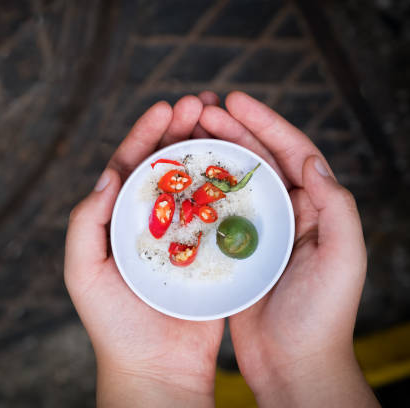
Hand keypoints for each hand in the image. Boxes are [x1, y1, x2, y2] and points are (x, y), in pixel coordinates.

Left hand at [65, 93, 223, 406]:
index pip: (131, 166)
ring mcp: (184, 234)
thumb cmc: (112, 323)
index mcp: (119, 219)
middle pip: (167, 166)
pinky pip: (220, 212)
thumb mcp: (83, 272)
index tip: (165, 108)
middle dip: (181, 130)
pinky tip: (241, 164)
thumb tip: (106, 175)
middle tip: (201, 103)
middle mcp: (152, 221)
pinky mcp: (210, 252)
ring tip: (222, 121)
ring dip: (208, 149)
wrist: (155, 367)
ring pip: (197, 182)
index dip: (146, 134)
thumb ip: (85, 223)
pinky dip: (229, 186)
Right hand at [198, 92, 378, 406]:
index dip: (264, 121)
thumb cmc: (323, 315)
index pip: (290, 151)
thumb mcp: (343, 259)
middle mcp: (286, 212)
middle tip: (198, 108)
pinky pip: (213, 211)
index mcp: (315, 207)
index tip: (233, 100)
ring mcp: (256, 229)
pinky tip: (176, 179)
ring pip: (231, 180)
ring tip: (182, 132)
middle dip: (229, 128)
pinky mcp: (231, 250)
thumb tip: (311, 159)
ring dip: (210, 153)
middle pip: (256, 158)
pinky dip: (196, 191)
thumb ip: (337, 207)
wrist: (293, 364)